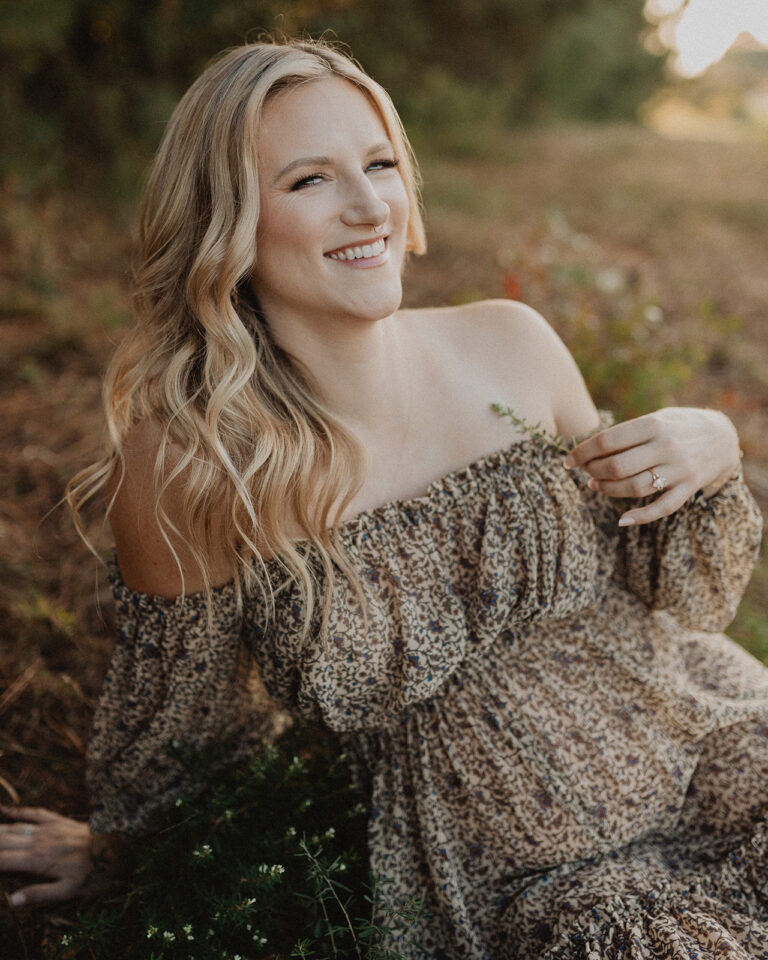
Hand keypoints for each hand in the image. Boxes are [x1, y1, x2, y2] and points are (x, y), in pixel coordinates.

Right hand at [0, 805, 116, 906]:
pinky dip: (19, 812)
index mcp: (37, 861)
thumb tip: (12, 900)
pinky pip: (36, 813)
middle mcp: (39, 841)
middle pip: (3, 841)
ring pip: (15, 828)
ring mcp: (49, 829)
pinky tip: (8, 811)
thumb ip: (39, 894)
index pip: (1, 860)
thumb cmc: (96, 873)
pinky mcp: (60, 821)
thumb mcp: (69, 891)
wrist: (121, 845)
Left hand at [563, 407, 741, 526]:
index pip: (607, 441)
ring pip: (633, 488)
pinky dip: (640, 517)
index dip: (582, 453)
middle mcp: (666, 447)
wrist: (724, 436)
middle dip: (593, 472)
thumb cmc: (677, 426)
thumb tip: (588, 451)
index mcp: (653, 425)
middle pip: (617, 467)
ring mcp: (679, 469)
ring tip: (597, 485)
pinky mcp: (689, 487)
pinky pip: (661, 508)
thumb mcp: (655, 419)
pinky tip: (622, 519)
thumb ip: (626, 434)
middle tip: (586, 472)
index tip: (568, 461)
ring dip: (609, 490)